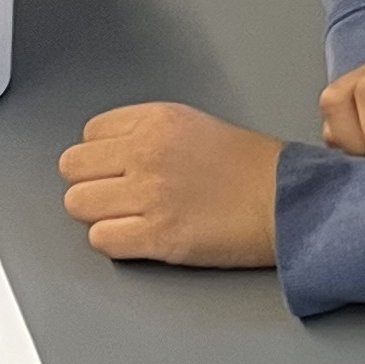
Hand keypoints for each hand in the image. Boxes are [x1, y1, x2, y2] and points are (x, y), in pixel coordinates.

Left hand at [60, 103, 283, 266]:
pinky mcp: (158, 236)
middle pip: (73, 169)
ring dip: (99, 215)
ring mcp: (150, 195)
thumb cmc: (255, 169)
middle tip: (118, 196)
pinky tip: (139, 237)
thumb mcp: (195, 125)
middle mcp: (146, 153)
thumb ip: (148, 134)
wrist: (291, 202)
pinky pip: (101, 240)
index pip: (89, 135)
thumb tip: (111, 156)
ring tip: (130, 218)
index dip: (102, 156)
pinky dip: (114, 242)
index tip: (120, 169)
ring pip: (79, 205)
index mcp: (155, 121)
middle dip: (92, 184)